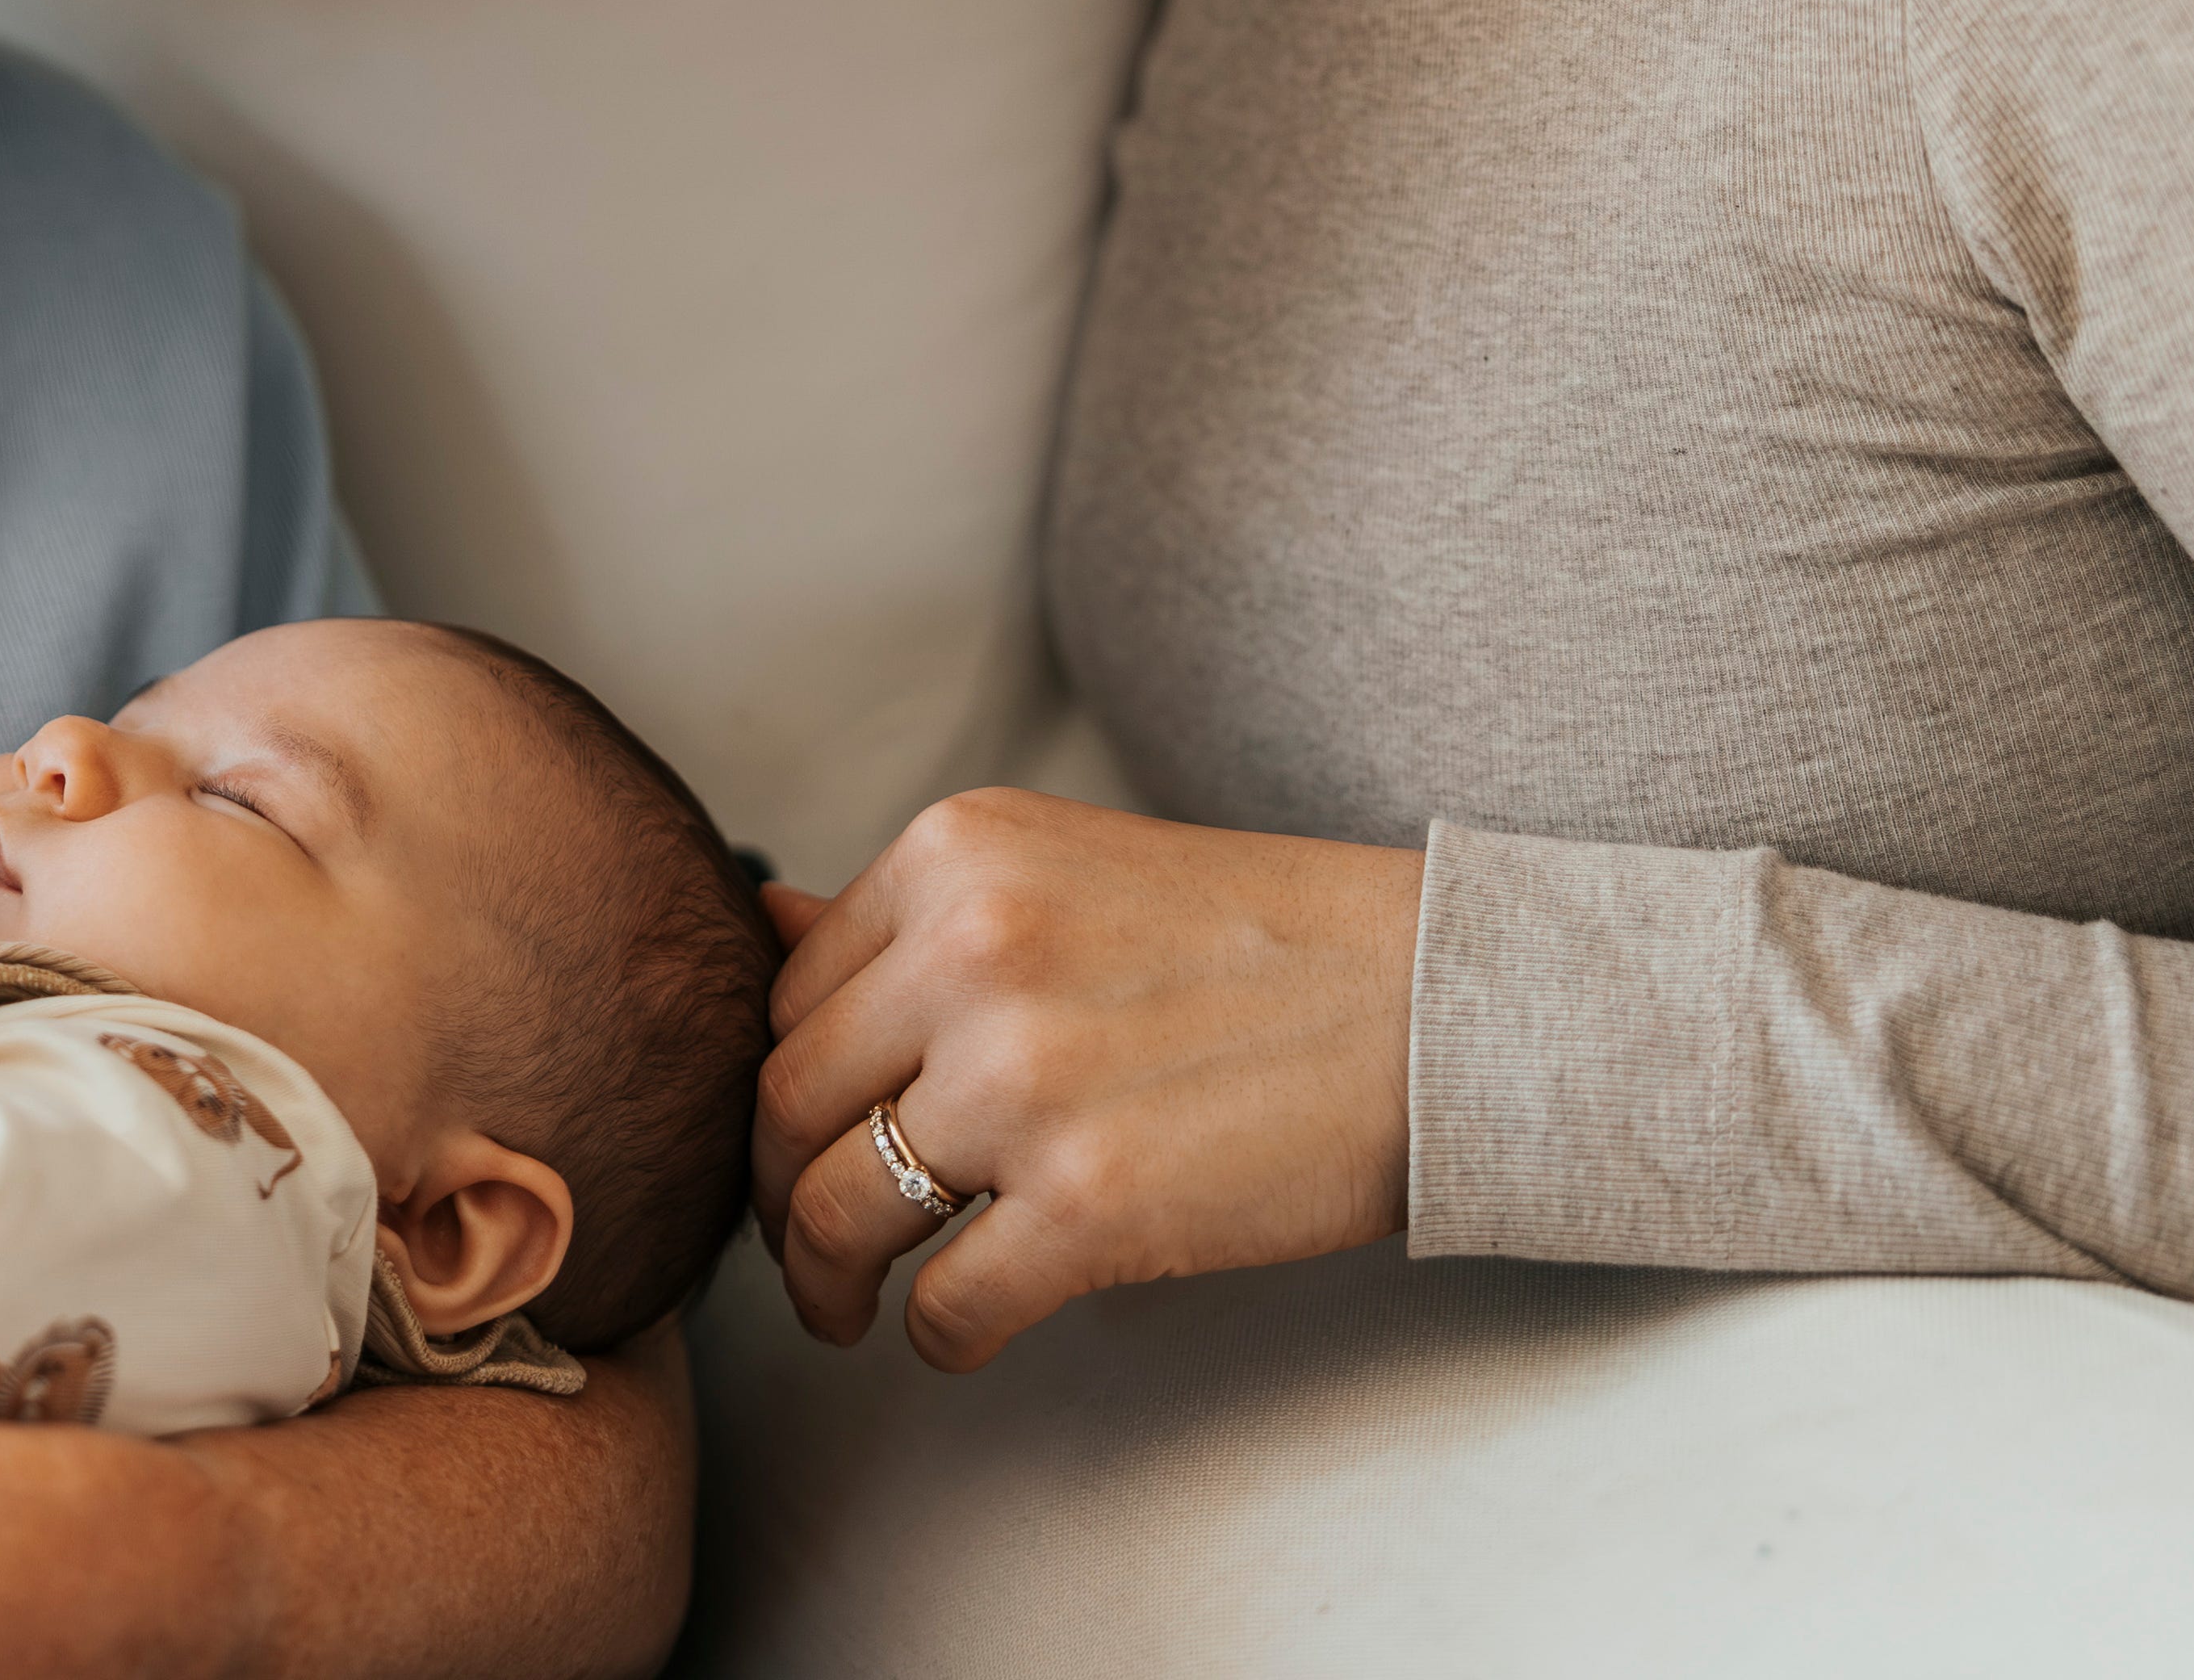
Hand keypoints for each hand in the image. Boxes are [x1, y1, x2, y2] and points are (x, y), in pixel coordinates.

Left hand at [755, 789, 1422, 1371]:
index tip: (808, 1141)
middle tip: (807, 1246)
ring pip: (839, 1215)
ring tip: (849, 1309)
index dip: (789, 1089)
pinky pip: (946, 1306)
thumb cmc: (1256, 943)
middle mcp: (969, 952)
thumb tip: (760, 925)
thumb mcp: (1060, 868)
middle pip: (788, 1108)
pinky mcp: (1090, 1206)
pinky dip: (939, 1339)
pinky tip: (962, 1332)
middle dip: (780, 1197)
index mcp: (954, 855)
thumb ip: (910, 914)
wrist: (1434, 1003)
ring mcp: (1024, 1081)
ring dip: (828, 1282)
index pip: (789, 998)